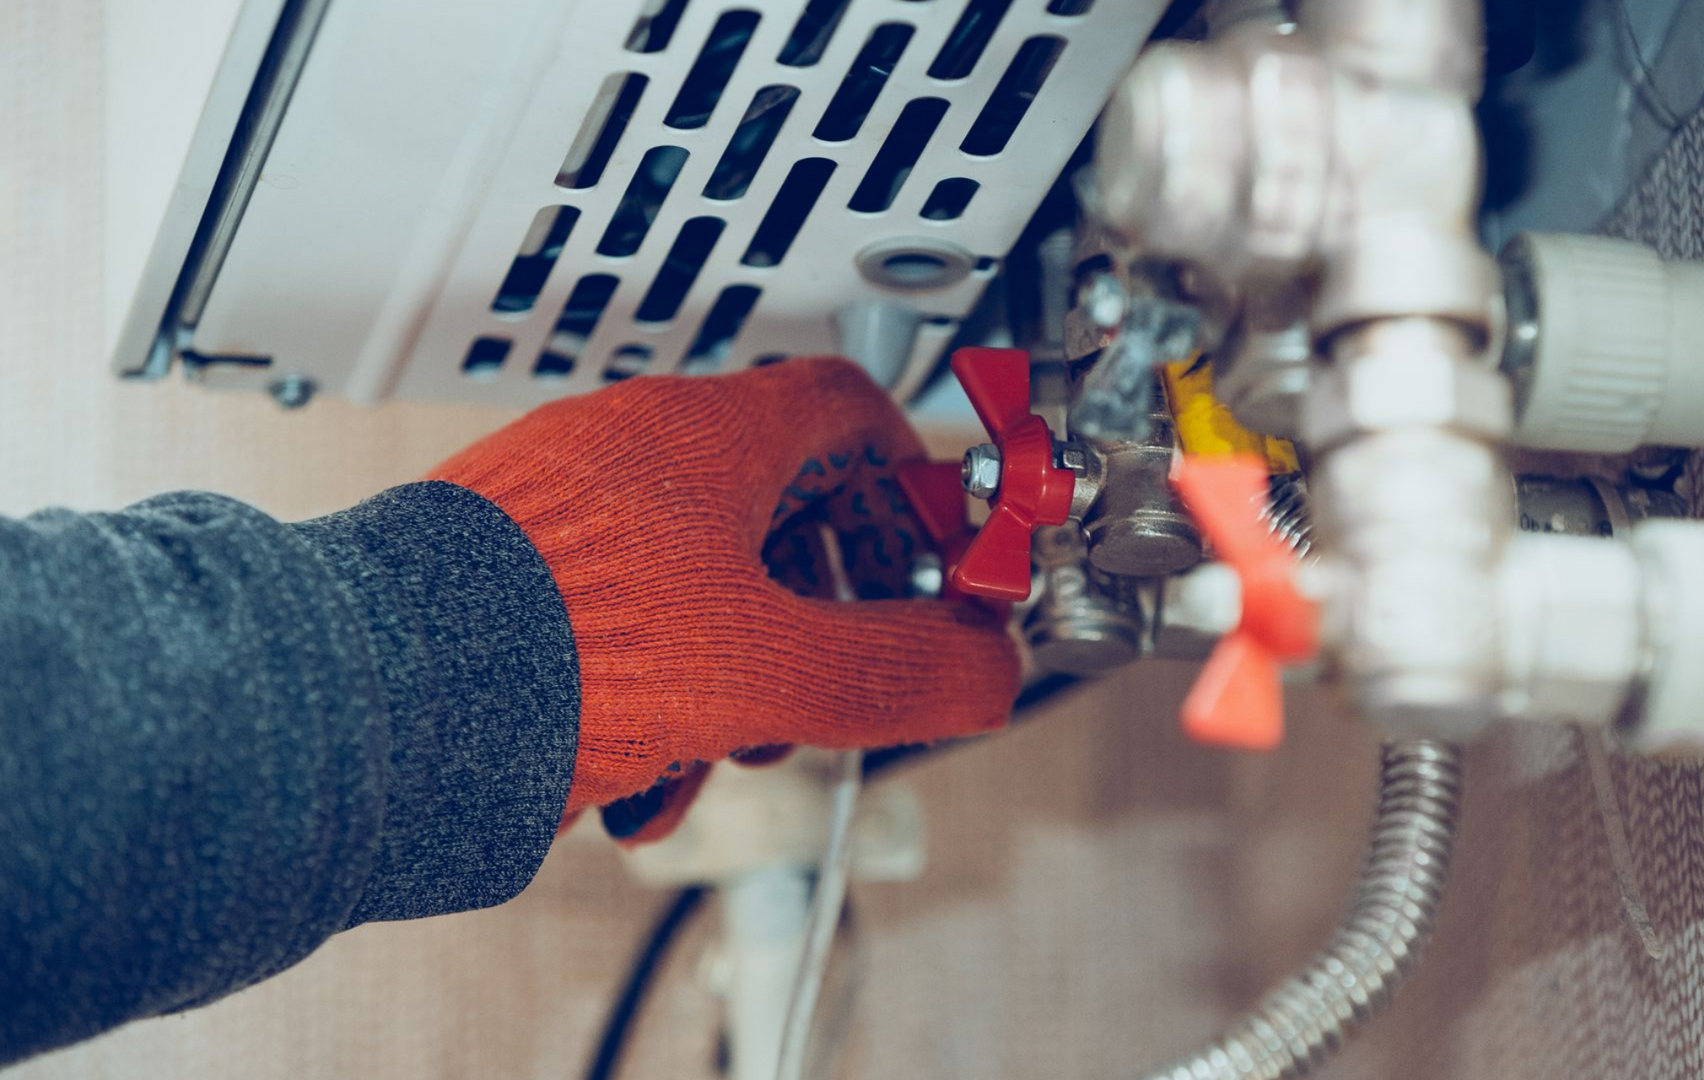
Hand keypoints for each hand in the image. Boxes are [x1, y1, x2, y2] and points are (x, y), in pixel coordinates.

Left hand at [430, 358, 1018, 836]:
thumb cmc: (543, 648)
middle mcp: (635, 452)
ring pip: (702, 583)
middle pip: (784, 510)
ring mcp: (567, 508)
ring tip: (723, 746)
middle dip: (825, 613)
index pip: (852, 410)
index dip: (916, 488)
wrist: (365, 701)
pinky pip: (622, 625)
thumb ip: (899, 670)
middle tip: (837, 677)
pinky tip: (637, 771)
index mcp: (709, 437)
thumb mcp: (770, 673)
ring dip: (739, 672)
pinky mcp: (510, 573)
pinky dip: (654, 694)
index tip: (940, 559)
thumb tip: (984, 670)